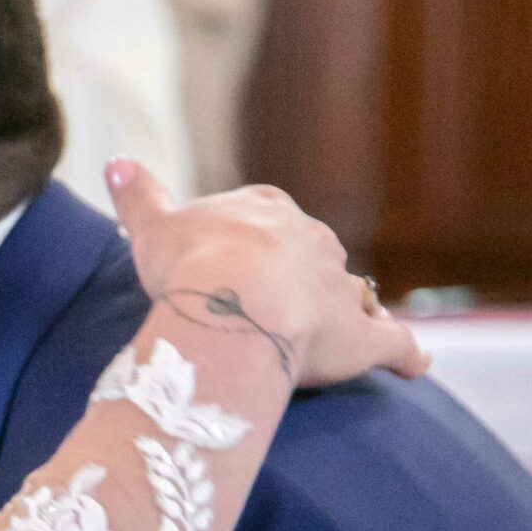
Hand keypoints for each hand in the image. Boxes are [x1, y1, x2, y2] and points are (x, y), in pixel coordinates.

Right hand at [105, 159, 427, 391]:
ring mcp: (340, 286)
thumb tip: (116, 163)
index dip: (249, 243)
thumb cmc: (190, 267)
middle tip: (277, 307)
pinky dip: (405, 354)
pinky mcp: (362, 336)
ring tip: (338, 335)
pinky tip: (415, 367)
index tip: (233, 263)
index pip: (264, 219)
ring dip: (346, 310)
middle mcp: (311, 241)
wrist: (235, 304)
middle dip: (300, 276)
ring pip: (350, 294)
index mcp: (264, 212)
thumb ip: (139, 197)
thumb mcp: (153, 228)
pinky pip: (393, 343)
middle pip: (311, 254)